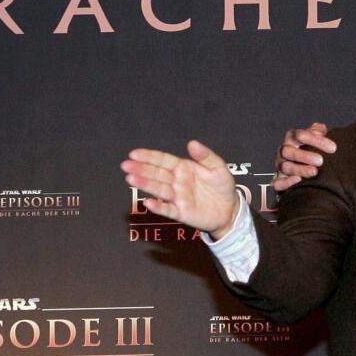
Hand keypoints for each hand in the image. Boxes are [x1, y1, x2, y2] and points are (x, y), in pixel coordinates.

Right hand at [121, 142, 239, 239]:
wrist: (230, 209)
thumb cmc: (222, 186)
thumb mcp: (218, 167)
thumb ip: (205, 156)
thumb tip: (192, 143)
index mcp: (183, 168)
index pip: (163, 160)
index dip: (149, 157)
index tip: (134, 154)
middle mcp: (177, 181)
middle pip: (156, 174)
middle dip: (141, 169)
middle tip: (125, 166)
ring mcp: (177, 197)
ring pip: (159, 190)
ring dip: (145, 185)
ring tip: (131, 179)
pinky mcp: (181, 212)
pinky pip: (168, 209)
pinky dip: (158, 207)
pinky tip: (148, 202)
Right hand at [272, 122, 335, 191]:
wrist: (303, 164)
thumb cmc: (311, 147)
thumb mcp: (316, 136)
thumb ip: (319, 130)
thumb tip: (320, 132)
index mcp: (292, 138)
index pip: (300, 135)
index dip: (316, 140)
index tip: (333, 148)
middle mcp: (284, 150)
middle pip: (289, 151)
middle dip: (304, 156)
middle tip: (320, 160)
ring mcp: (281, 165)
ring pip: (286, 167)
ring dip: (300, 169)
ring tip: (314, 172)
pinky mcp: (280, 180)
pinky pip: (279, 182)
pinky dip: (286, 182)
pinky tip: (298, 180)